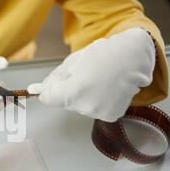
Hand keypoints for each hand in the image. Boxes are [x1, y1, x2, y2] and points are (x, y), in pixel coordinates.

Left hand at [27, 28, 154, 121]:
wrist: (135, 56)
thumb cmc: (103, 54)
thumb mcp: (73, 62)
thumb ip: (53, 79)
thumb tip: (35, 90)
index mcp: (74, 91)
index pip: (48, 98)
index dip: (47, 90)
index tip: (49, 85)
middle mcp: (87, 106)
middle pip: (64, 102)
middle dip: (68, 90)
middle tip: (84, 75)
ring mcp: (100, 113)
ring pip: (79, 106)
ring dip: (83, 95)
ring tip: (98, 80)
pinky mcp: (110, 116)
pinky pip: (94, 109)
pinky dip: (96, 100)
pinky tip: (105, 88)